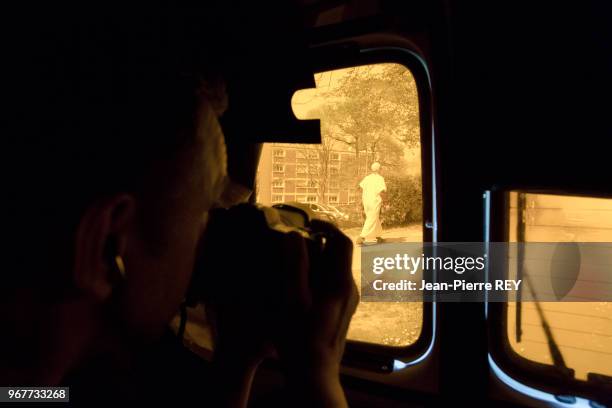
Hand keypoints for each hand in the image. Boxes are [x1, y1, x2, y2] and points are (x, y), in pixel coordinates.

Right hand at [275, 220, 358, 405]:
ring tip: (292, 260)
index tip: (308, 222)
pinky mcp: (341, 312)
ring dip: (316, 259)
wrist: (314, 373)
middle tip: (294, 240)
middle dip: (318, 243)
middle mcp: (350, 290)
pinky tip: (298, 285)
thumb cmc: (300, 336)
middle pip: (339, 255)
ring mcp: (348, 302)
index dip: (327, 226)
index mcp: (342, 283)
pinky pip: (332, 283)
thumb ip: (295, 265)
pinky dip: (317, 275)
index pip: (343, 242)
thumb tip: (294, 236)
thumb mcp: (293, 297)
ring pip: (334, 270)